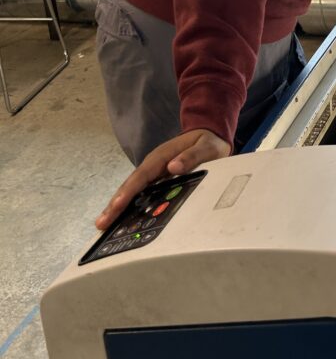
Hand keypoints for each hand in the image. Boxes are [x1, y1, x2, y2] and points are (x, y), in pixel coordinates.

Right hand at [95, 128, 230, 230]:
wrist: (209, 134)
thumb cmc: (208, 142)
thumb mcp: (207, 147)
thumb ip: (192, 156)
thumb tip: (173, 167)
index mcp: (162, 156)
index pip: (142, 176)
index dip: (129, 191)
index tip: (117, 205)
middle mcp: (153, 164)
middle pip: (131, 184)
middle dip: (115, 203)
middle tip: (101, 223)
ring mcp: (153, 171)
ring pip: (132, 189)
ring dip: (118, 206)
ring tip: (104, 225)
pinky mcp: (156, 177)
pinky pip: (141, 192)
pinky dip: (130, 204)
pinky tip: (123, 218)